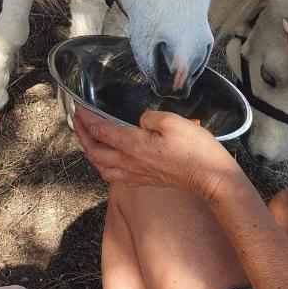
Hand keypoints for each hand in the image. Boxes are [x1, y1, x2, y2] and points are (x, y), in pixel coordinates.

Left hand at [73, 106, 243, 202]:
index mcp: (133, 145)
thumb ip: (149, 117)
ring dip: (90, 153)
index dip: (87, 118)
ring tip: (88, 140)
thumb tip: (139, 119)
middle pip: (94, 151)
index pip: (100, 131)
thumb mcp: (172, 121)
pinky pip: (113, 176)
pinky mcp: (144, 181)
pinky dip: (103, 165)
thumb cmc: (194, 149)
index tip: (78, 107)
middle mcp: (129, 163)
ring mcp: (135, 175)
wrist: (209, 176)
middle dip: (82, 135)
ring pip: (101, 167)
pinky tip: (108, 160)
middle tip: (78, 121)